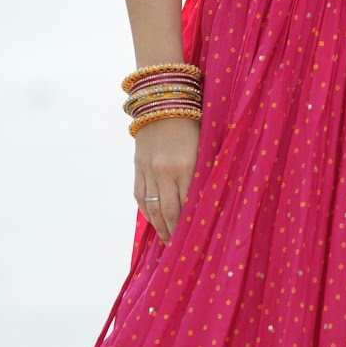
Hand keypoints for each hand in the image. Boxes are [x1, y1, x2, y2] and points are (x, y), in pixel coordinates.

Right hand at [134, 115, 201, 242]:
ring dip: (160, 226)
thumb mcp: (204, 145)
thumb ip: (203, 171)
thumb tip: (207, 198)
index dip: (191, 222)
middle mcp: (165, 170)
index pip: (189, 203)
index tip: (196, 236)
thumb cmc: (193, 122)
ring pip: (153, 207)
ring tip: (167, 239)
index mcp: (186, 165)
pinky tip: (153, 221)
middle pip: (169, 210)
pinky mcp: (138, 166)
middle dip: (175, 230)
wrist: (162, 100)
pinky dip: (146, 211)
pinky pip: (140, 196)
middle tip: (179, 246)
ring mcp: (149, 169)